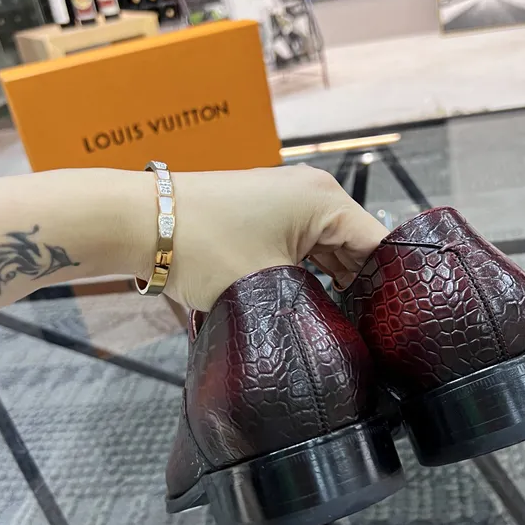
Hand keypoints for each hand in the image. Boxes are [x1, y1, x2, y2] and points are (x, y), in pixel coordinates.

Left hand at [133, 165, 388, 310]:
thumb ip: (317, 305)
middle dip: (357, 287)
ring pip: (329, 246)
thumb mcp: (269, 285)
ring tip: (335, 322)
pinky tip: (306, 299)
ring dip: (330, 281)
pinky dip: (308, 269)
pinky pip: (304, 241)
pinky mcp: (267, 209)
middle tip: (360, 333)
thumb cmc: (205, 249)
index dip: (383, 289)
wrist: (141, 223)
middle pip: (355, 246)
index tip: (383, 329)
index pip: (378, 246)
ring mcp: (288, 198)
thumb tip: (338, 325)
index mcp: (325, 200)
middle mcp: (313, 191)